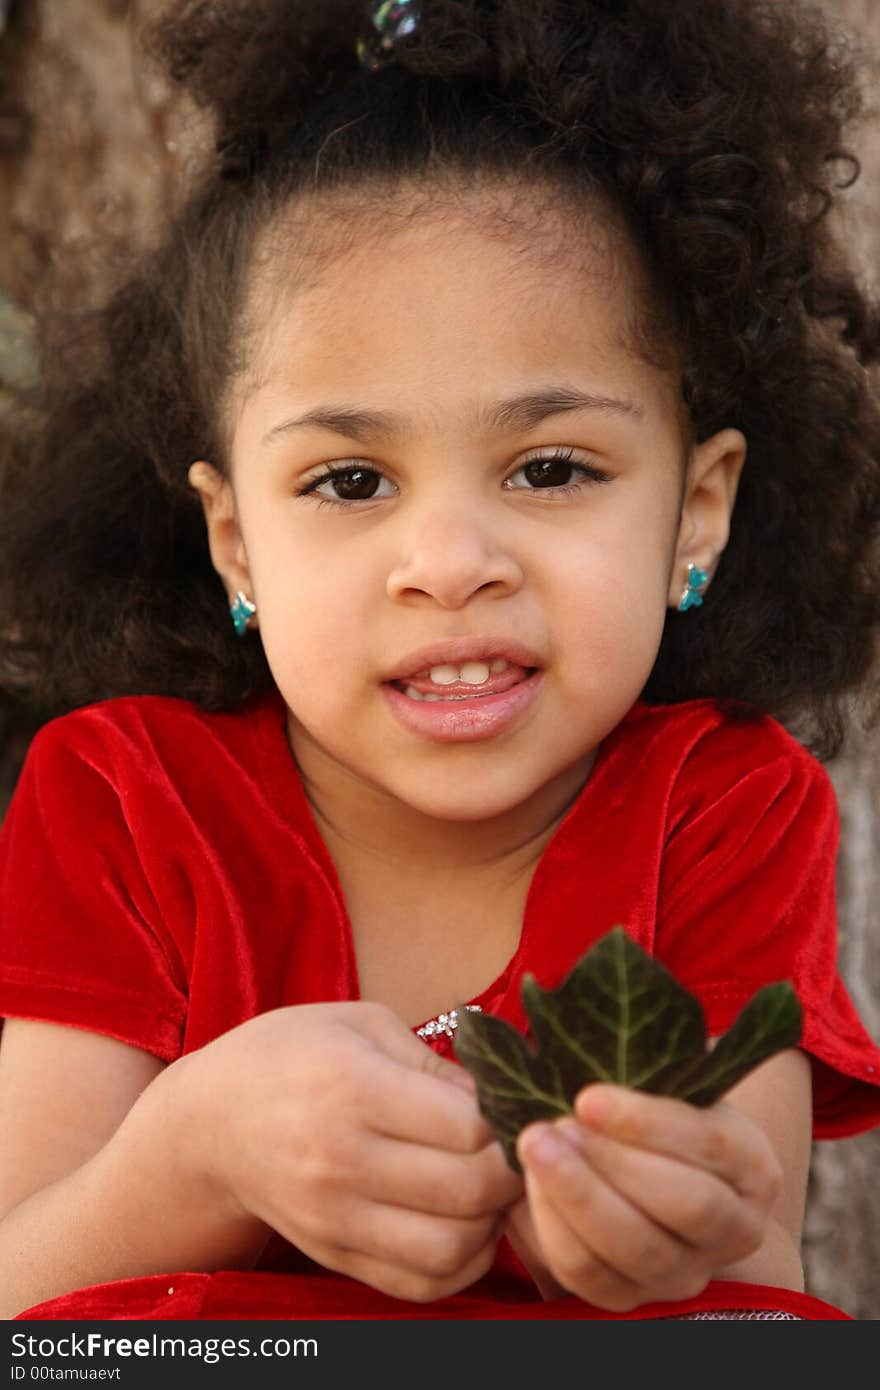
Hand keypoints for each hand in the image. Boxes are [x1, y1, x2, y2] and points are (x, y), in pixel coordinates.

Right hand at [176, 1002, 522, 1301]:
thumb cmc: (290, 1054)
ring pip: (451, 1249)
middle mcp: (340, 1160)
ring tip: (489, 1189)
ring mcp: (334, 1218)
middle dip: (512, 1172)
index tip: (507, 1105)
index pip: (467, 1126)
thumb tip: (496, 1100)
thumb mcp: (359, 1022)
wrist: (209, 1122)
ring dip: (491, 1224)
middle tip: (515, 1150)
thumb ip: (432, 1060)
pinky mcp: (333, 1256)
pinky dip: (461, 1264)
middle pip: (469, 1190)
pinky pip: (420, 1284)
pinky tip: (463, 1225)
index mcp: (351, 1087)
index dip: (506, 1118)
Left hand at [507, 1083, 781, 1310]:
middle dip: (610, 1163)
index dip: (648, 1122)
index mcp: (752, 1165)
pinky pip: (590, 1275)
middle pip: (682, 1205)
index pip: (709, 1145)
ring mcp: (686, 1271)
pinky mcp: (634, 1299)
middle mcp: (733, 1228)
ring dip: (576, 1196)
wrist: (658, 1177)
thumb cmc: (653, 1111)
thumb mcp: (665, 1084)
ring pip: (635, 1248)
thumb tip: (573, 1014)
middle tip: (551, 1124)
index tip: (587, 1094)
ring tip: (534, 1147)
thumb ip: (638, 1063)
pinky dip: (553, 1228)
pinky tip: (527, 1184)